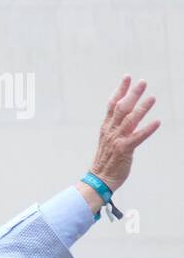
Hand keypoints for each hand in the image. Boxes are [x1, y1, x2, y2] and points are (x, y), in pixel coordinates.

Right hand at [90, 76, 159, 192]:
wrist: (99, 179)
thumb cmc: (106, 161)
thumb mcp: (109, 141)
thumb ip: (117, 128)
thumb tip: (128, 116)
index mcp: (106, 128)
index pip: (112, 105)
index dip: (120, 90)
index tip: (127, 78)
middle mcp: (111, 131)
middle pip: (121, 108)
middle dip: (132, 94)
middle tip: (142, 82)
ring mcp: (117, 140)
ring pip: (130, 120)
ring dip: (142, 108)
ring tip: (152, 97)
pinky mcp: (124, 150)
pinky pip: (137, 138)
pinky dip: (147, 129)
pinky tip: (157, 122)